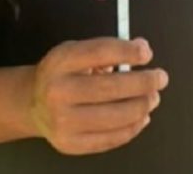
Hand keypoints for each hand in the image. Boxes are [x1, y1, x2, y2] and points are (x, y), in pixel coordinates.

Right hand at [28, 37, 167, 154]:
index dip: (128, 52)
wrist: (32, 104)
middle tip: (160, 78)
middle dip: (144, 83)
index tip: (147, 53)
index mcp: (60, 62)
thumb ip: (107, 49)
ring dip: (142, 106)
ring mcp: (63, 122)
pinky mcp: (71, 144)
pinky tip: (141, 116)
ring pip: (116, 116)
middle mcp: (58, 92)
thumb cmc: (62, 74)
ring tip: (152, 97)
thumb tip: (142, 48)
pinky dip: (133, 127)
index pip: (100, 53)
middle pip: (112, 88)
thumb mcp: (76, 52)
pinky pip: (111, 138)